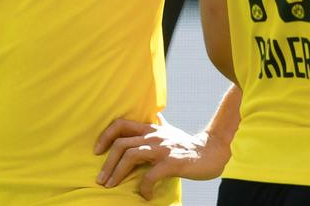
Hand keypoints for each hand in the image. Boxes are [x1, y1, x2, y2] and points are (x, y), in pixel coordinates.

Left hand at [93, 117, 229, 199]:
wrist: (212, 152)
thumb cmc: (187, 144)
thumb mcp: (170, 130)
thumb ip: (159, 124)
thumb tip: (154, 114)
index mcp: (150, 129)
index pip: (121, 124)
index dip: (105, 136)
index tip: (97, 151)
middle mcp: (153, 136)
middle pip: (121, 143)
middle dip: (107, 163)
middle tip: (101, 179)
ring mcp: (163, 149)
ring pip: (131, 155)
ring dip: (117, 173)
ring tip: (111, 186)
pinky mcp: (172, 163)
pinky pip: (151, 175)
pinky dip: (144, 187)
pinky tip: (144, 194)